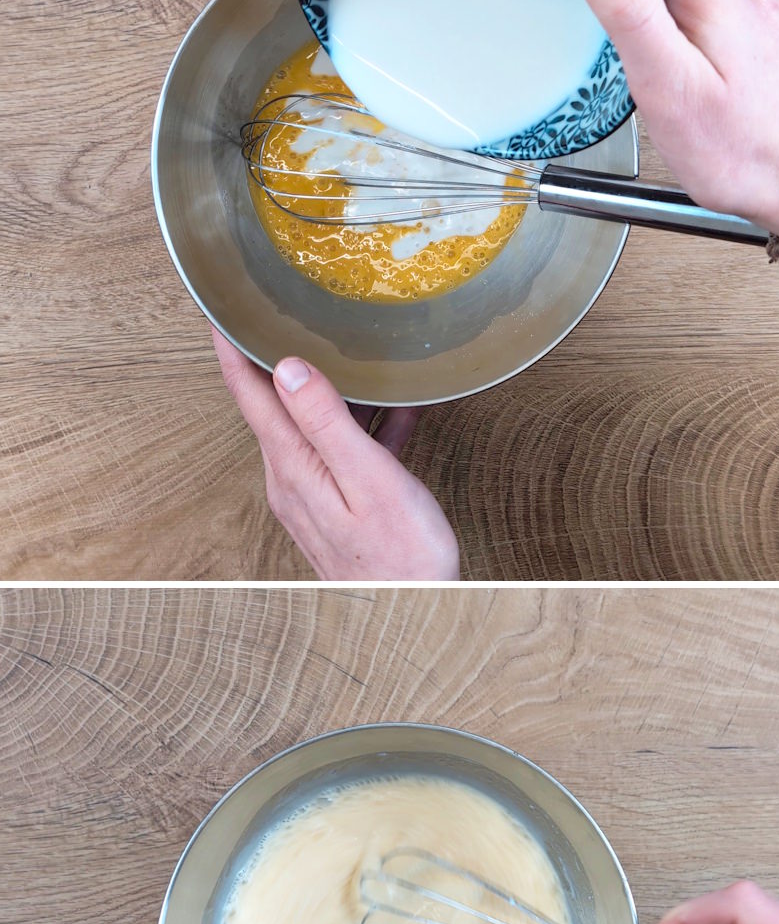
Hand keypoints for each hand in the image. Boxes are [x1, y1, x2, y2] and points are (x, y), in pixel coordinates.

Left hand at [213, 331, 459, 579]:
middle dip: (276, 357)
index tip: (221, 310)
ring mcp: (311, 492)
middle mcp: (291, 477)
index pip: (249, 393)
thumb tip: (288, 369)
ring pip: (312, 424)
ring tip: (350, 351)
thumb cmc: (400, 556)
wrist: (413, 613)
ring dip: (330, 389)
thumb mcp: (368, 479)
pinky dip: (363, 425)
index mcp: (293, 465)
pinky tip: (396, 411)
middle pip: (275, 404)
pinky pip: (341, 450)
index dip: (232, 348)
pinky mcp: (336, 504)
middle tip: (282, 311)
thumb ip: (326, 422)